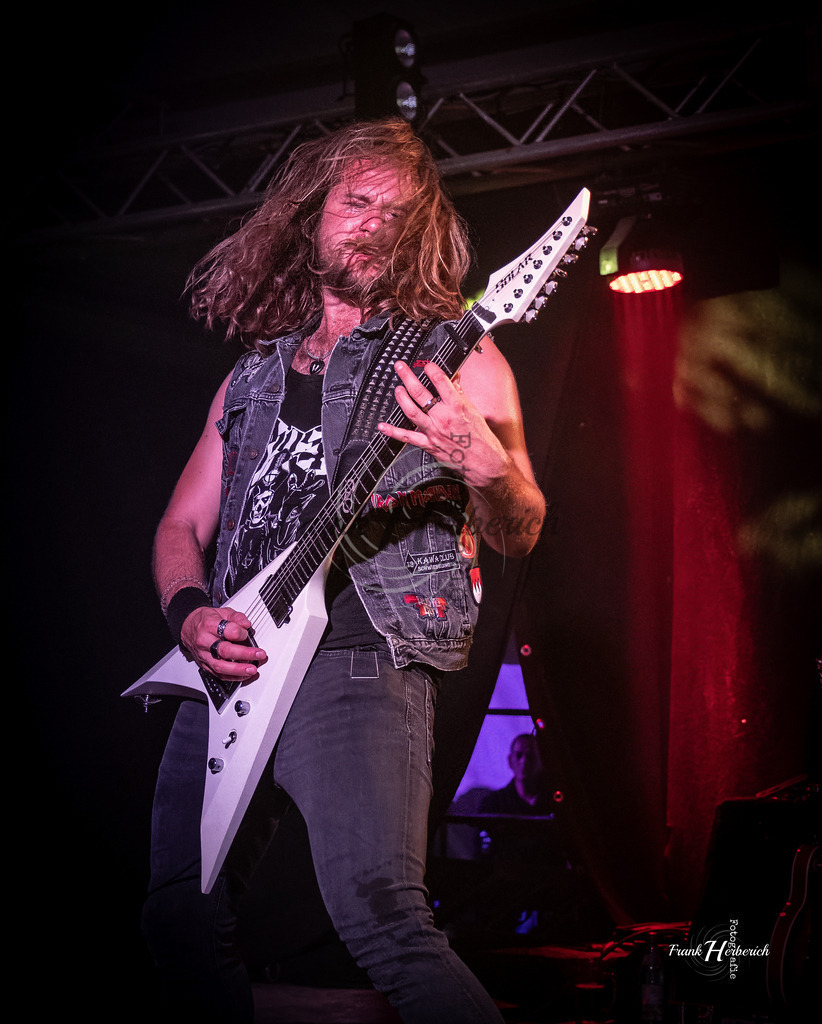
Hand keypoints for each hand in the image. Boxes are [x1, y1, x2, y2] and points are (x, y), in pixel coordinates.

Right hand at [181, 606, 267, 680]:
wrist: (188, 627)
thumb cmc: (206, 620)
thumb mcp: (222, 612)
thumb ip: (237, 617)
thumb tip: (247, 625)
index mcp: (209, 625)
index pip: (228, 631)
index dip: (241, 633)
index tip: (247, 634)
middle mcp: (205, 641)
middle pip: (225, 651)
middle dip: (245, 654)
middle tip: (259, 654)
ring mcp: (204, 655)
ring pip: (221, 666)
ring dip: (239, 670)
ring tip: (252, 670)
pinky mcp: (204, 665)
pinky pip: (218, 674)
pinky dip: (233, 677)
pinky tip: (244, 675)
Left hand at [379, 360, 509, 486]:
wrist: (483, 462)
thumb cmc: (480, 438)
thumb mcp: (473, 411)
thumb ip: (460, 394)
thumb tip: (454, 378)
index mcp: (457, 406)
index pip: (441, 381)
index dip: (431, 369)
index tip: (427, 365)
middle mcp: (443, 417)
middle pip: (421, 393)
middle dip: (408, 377)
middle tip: (400, 367)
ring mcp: (434, 431)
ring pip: (412, 411)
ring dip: (401, 398)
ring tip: (397, 389)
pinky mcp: (428, 444)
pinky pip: (408, 437)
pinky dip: (393, 432)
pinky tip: (383, 426)